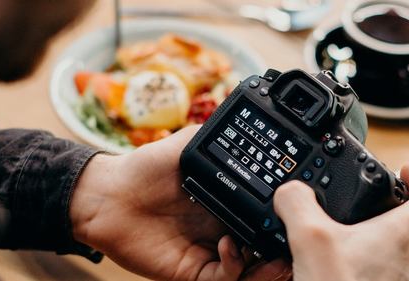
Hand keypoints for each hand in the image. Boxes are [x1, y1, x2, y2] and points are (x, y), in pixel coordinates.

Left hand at [70, 126, 290, 280]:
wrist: (108, 195)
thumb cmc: (144, 168)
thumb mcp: (187, 144)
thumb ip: (216, 132)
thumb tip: (243, 109)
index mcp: (229, 202)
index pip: (267, 215)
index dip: (285, 217)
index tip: (300, 210)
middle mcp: (225, 229)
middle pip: (267, 247)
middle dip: (286, 248)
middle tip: (299, 239)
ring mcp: (212, 252)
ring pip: (253, 271)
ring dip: (270, 267)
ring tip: (278, 256)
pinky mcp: (195, 271)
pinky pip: (225, 278)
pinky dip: (235, 267)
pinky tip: (232, 246)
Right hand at [274, 163, 408, 280]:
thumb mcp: (309, 238)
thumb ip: (297, 203)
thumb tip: (290, 191)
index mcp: (400, 235)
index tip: (405, 169)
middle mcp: (407, 259)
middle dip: (389, 207)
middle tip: (366, 200)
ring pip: (396, 249)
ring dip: (375, 236)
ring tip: (344, 233)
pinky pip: (381, 271)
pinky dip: (364, 261)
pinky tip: (335, 265)